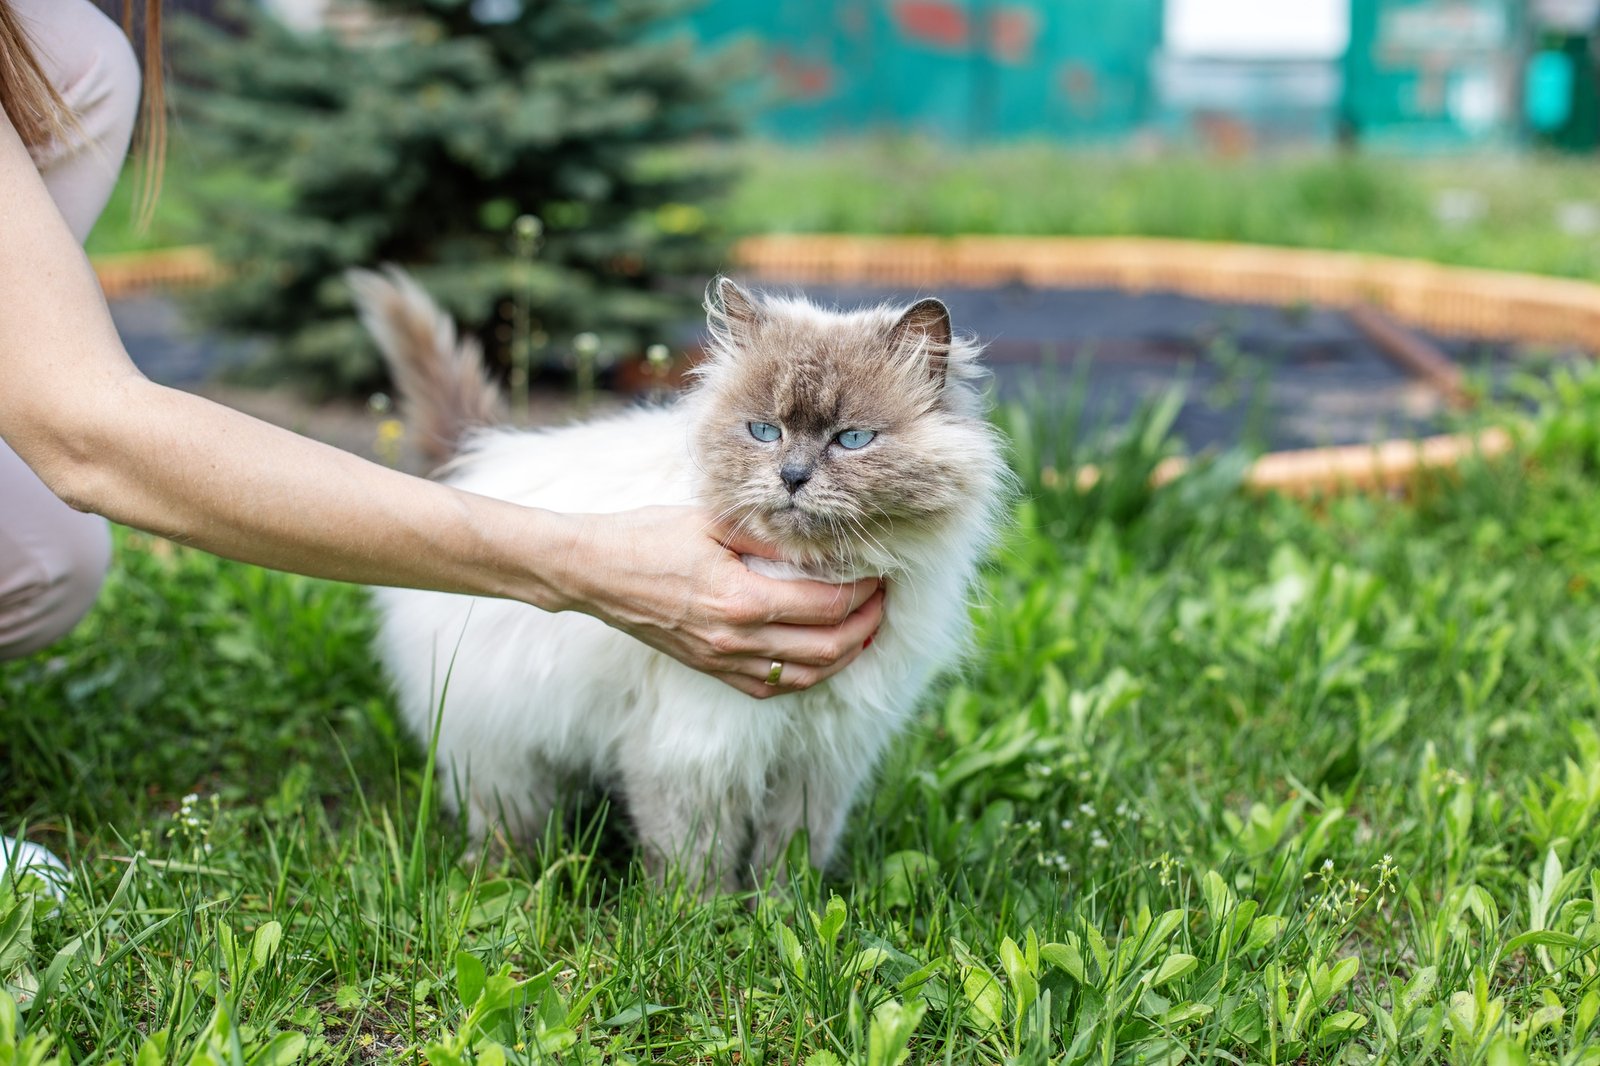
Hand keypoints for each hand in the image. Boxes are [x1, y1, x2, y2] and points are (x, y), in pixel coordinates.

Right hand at [559, 505, 883, 697]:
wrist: (595, 572)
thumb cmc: (648, 537)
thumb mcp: (712, 522)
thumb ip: (769, 538)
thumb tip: (822, 544)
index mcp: (741, 599)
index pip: (826, 604)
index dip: (863, 590)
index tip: (879, 571)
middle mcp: (736, 639)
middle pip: (828, 648)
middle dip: (866, 625)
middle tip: (882, 600)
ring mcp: (723, 661)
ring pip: (807, 676)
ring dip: (845, 655)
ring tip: (863, 629)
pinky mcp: (711, 669)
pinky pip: (772, 688)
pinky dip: (808, 676)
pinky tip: (821, 655)